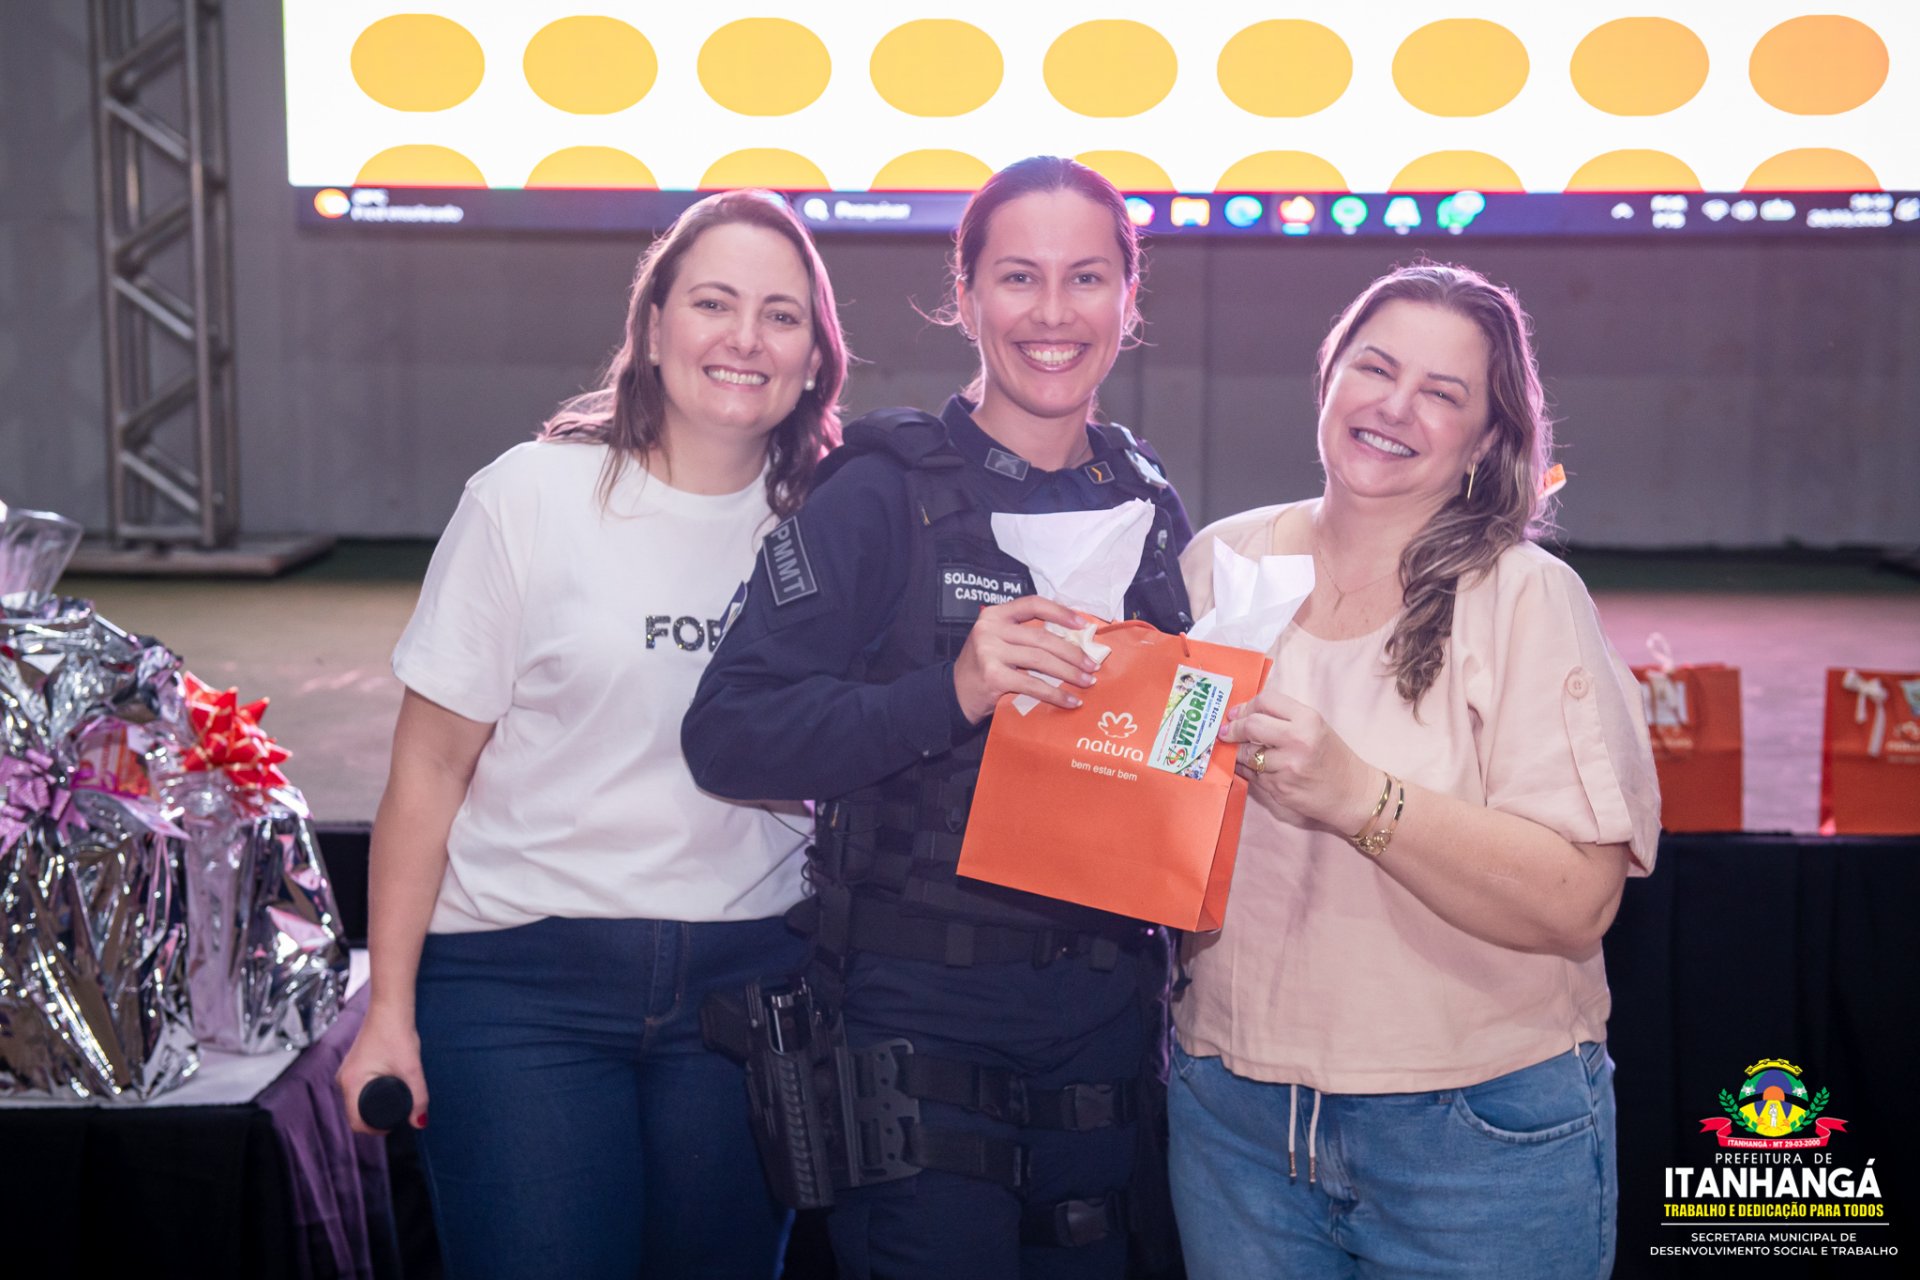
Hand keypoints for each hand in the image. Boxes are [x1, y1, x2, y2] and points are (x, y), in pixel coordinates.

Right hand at [336, 1003, 428, 1134]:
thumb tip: (420, 1123)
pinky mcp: (352, 1066)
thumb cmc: (397, 1034)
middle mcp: (343, 1079)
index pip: (355, 1122)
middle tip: (397, 1116)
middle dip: (374, 1120)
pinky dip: (369, 1096)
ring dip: (372, 1108)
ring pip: (356, 1102)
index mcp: (351, 1083)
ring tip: (393, 1105)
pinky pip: (357, 1090)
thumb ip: (418, 1097)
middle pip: (354, 1113)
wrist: (390, 1008)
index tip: (392, 1127)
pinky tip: (385, 1094)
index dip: (373, 1130)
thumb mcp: (411, 1069)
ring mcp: (346, 1072)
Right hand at [952, 596, 1099, 722]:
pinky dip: (1056, 694)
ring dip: (1069, 673)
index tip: (1084, 625)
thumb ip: (1025, 635)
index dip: (1061, 613)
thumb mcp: (999, 641)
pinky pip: (1033, 684)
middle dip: (1072, 652)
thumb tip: (1073, 639)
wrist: (955, 694)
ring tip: (1087, 682)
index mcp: (995, 614)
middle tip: (1092, 665)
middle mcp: (990, 629)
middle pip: (1042, 637)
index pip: (1033, 604)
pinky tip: (1070, 701)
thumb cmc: (985, 666)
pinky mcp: (993, 677)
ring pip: (1041, 660)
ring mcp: (989, 652)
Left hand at [1220, 689, 1379, 832]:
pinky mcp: (1279, 789)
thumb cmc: (1332, 757)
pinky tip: (1256, 768)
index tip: (1236, 714)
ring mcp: (1287, 767)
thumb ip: (1283, 717)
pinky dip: (1249, 770)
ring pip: (1247, 754)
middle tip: (1227, 732)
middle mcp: (1297, 741)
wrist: (1352, 793)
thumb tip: (1241, 714)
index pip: (1265, 701)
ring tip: (1243, 751)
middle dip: (1234, 728)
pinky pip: (1252, 775)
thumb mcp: (1315, 727)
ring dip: (1239, 752)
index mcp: (1308, 719)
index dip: (1245, 706)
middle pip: (1251, 726)